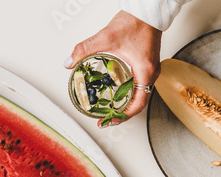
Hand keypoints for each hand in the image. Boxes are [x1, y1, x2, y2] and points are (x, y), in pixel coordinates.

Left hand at [65, 10, 161, 126]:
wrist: (148, 11)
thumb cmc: (135, 22)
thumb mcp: (106, 37)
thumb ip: (85, 49)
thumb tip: (70, 62)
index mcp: (145, 71)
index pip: (138, 104)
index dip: (123, 116)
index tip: (109, 121)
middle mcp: (151, 73)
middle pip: (138, 103)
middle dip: (121, 114)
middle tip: (106, 119)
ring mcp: (150, 70)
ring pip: (139, 95)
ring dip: (125, 104)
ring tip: (109, 110)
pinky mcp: (147, 65)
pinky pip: (139, 86)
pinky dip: (128, 93)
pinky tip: (115, 92)